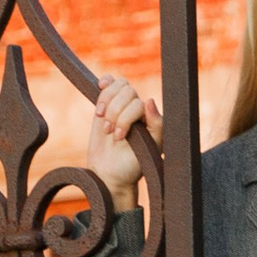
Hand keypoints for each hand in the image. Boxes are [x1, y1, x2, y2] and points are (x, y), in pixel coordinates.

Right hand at [84, 74, 156, 201]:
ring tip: (104, 125)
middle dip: (115, 113)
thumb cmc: (133, 165)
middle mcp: (139, 109)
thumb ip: (156, 125)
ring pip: (117, 86)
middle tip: (111, 134)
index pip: (138, 103)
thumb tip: (149, 100)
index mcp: (151, 117)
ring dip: (107, 104)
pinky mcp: (107, 106)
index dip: (126, 117)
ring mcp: (122, 105)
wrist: (110, 174)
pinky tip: (99, 86)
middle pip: (127, 92)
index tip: (119, 136)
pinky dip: (105, 82)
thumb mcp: (150, 149)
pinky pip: (109, 83)